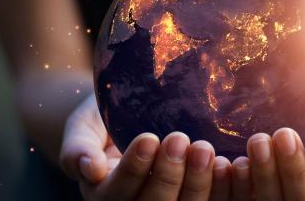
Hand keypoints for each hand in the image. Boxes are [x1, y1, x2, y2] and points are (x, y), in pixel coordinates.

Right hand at [59, 95, 232, 199]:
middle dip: (167, 175)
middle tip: (179, 139)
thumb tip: (90, 169)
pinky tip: (226, 165)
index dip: (133, 170)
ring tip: (205, 149)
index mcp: (104, 195)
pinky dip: (218, 188)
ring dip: (196, 182)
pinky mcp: (191, 194)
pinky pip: (207, 200)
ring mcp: (166, 200)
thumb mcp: (82, 127)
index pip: (116, 193)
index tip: (147, 138)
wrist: (125, 112)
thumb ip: (78, 148)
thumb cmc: (101, 119)